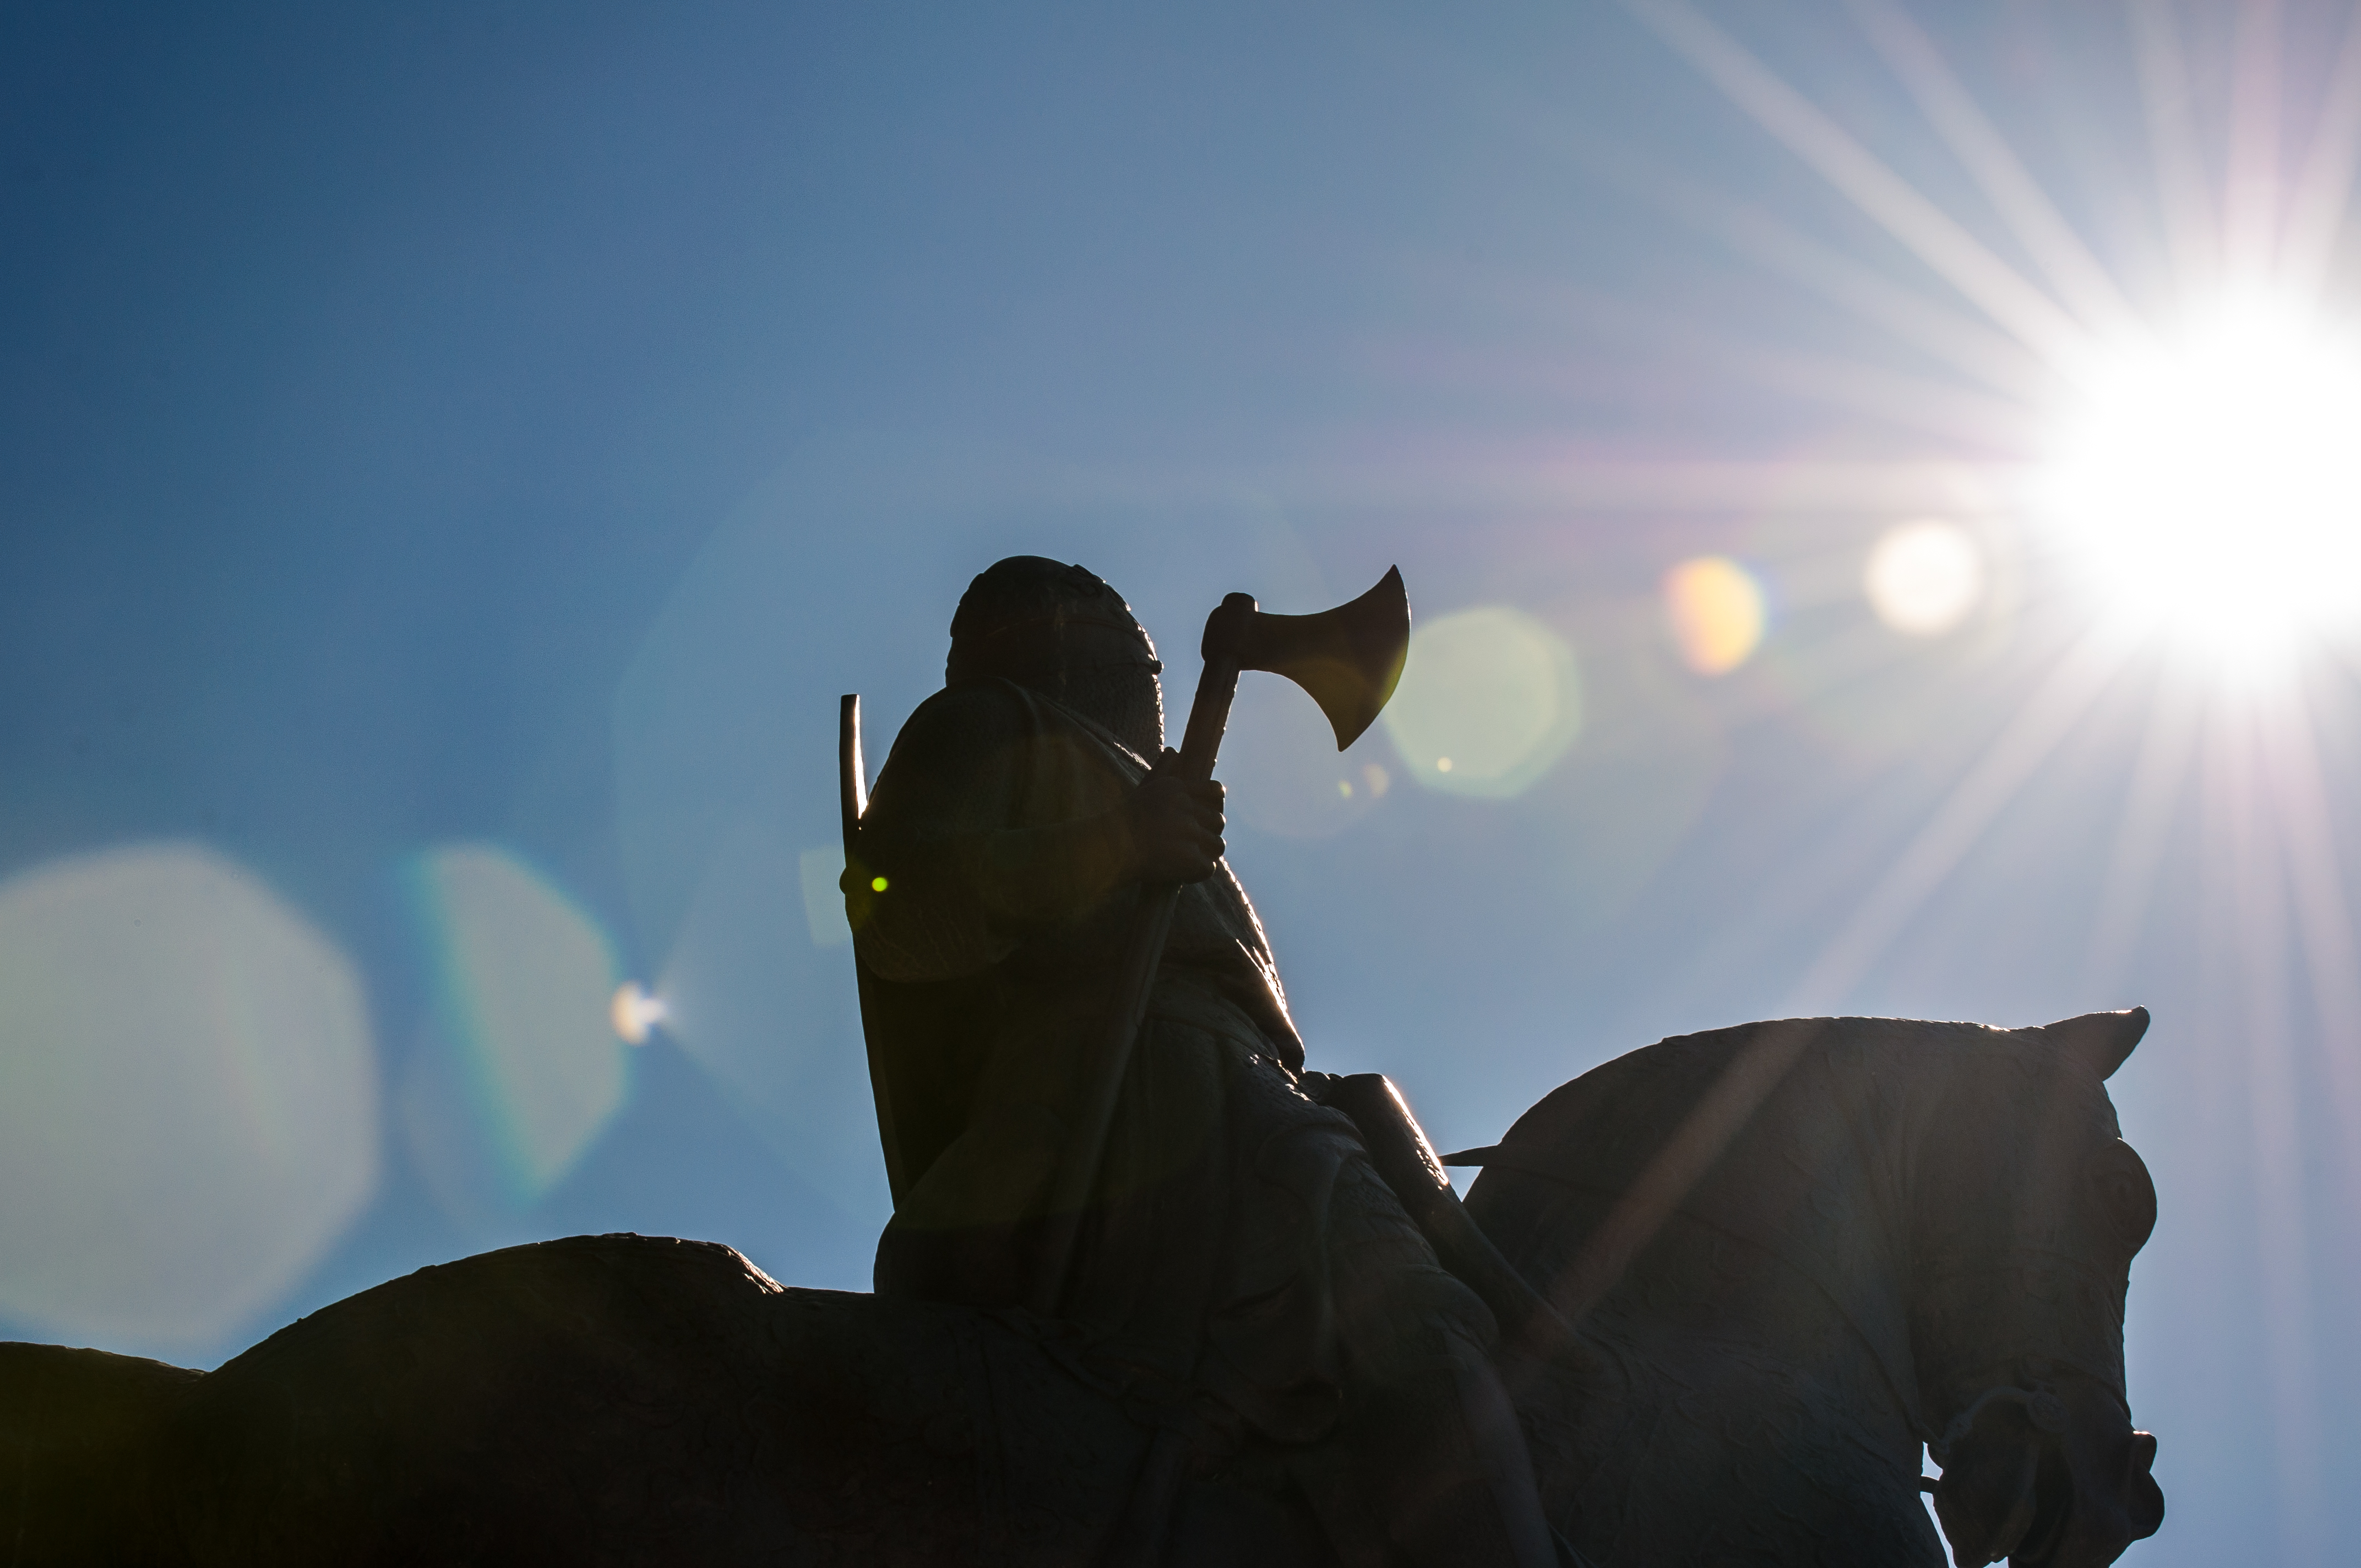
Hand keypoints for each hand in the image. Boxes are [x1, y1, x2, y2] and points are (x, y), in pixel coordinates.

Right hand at [1121, 749, 1224, 883]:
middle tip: (1191, 844)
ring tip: (1185, 860)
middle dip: (1208, 833)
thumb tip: (1173, 751)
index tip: (1206, 817)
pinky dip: (1196, 873)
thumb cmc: (1119, 823)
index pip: (1215, 792)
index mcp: (1177, 789)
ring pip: (1217, 845)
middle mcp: (1186, 807)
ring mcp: (1189, 833)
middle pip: (1218, 821)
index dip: (1214, 806)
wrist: (1105, 850)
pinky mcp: (1190, 858)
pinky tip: (1180, 873)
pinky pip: (1208, 867)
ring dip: (1205, 854)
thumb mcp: (1142, 790)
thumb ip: (1161, 771)